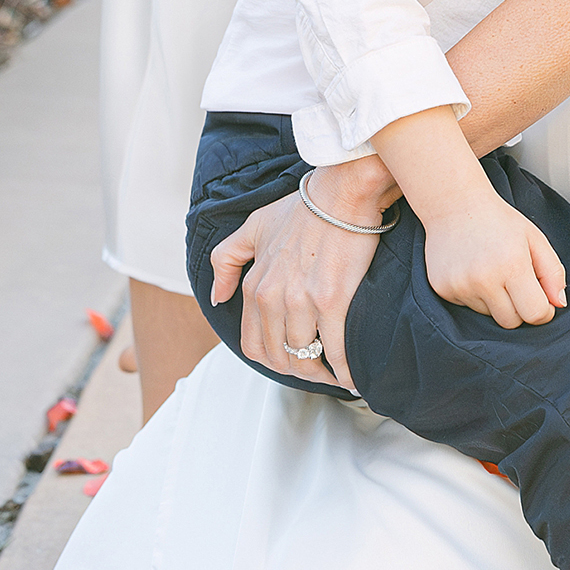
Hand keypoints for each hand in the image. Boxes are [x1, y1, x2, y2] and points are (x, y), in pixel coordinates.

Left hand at [211, 163, 390, 389]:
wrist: (341, 193)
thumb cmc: (303, 208)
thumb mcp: (253, 227)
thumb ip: (226, 260)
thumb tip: (215, 297)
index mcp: (253, 285)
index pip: (252, 344)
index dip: (273, 359)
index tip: (292, 358)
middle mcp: (271, 298)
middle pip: (279, 357)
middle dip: (298, 371)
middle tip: (317, 371)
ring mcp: (300, 301)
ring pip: (304, 358)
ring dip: (321, 374)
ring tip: (336, 375)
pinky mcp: (330, 301)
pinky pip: (333, 350)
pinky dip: (343, 371)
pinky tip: (353, 377)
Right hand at [420, 180, 567, 328]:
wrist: (455, 203)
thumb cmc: (498, 220)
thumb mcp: (535, 238)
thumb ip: (553, 272)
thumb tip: (558, 304)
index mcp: (512, 264)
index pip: (534, 313)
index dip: (543, 311)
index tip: (541, 300)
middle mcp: (484, 279)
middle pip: (511, 322)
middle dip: (519, 309)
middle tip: (515, 282)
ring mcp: (460, 286)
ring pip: (489, 315)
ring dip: (495, 301)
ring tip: (490, 270)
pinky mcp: (443, 290)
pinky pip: (467, 308)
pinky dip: (474, 296)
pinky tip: (472, 271)